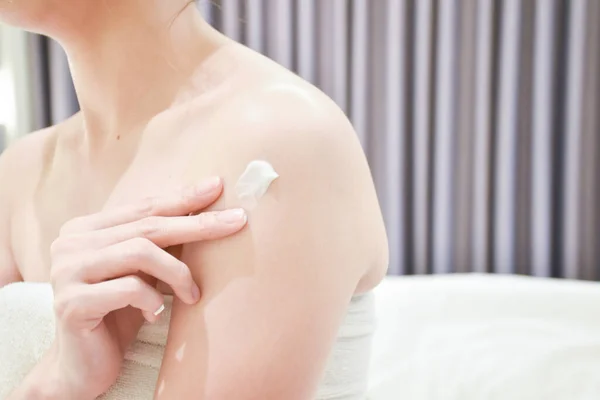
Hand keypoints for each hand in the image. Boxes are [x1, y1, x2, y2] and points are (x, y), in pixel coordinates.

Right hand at [48, 177, 245, 398]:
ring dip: (178, 273)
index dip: (183, 196)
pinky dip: (154, 300)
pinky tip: (157, 315)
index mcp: (85, 229)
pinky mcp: (71, 303)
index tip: (218, 186)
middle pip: (147, 226)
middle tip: (236, 222)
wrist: (82, 366)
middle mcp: (69, 244)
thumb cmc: (119, 314)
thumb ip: (158, 242)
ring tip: (192, 296)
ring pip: (141, 252)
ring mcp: (66, 272)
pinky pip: (130, 288)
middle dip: (197, 224)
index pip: (143, 206)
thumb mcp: (141, 272)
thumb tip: (207, 209)